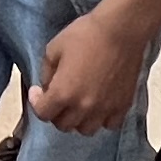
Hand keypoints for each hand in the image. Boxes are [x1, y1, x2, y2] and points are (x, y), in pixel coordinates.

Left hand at [29, 0, 158, 135]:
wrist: (120, 30)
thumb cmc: (87, 34)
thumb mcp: (54, 48)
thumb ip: (47, 72)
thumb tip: (48, 85)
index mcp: (63, 93)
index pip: (43, 113)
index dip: (37, 103)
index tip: (38, 93)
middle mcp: (83, 106)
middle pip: (63, 125)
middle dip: (56, 112)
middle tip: (57, 97)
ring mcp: (105, 109)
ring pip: (86, 129)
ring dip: (78, 119)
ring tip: (78, 104)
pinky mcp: (122, 105)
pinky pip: (109, 124)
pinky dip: (102, 119)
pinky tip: (99, 106)